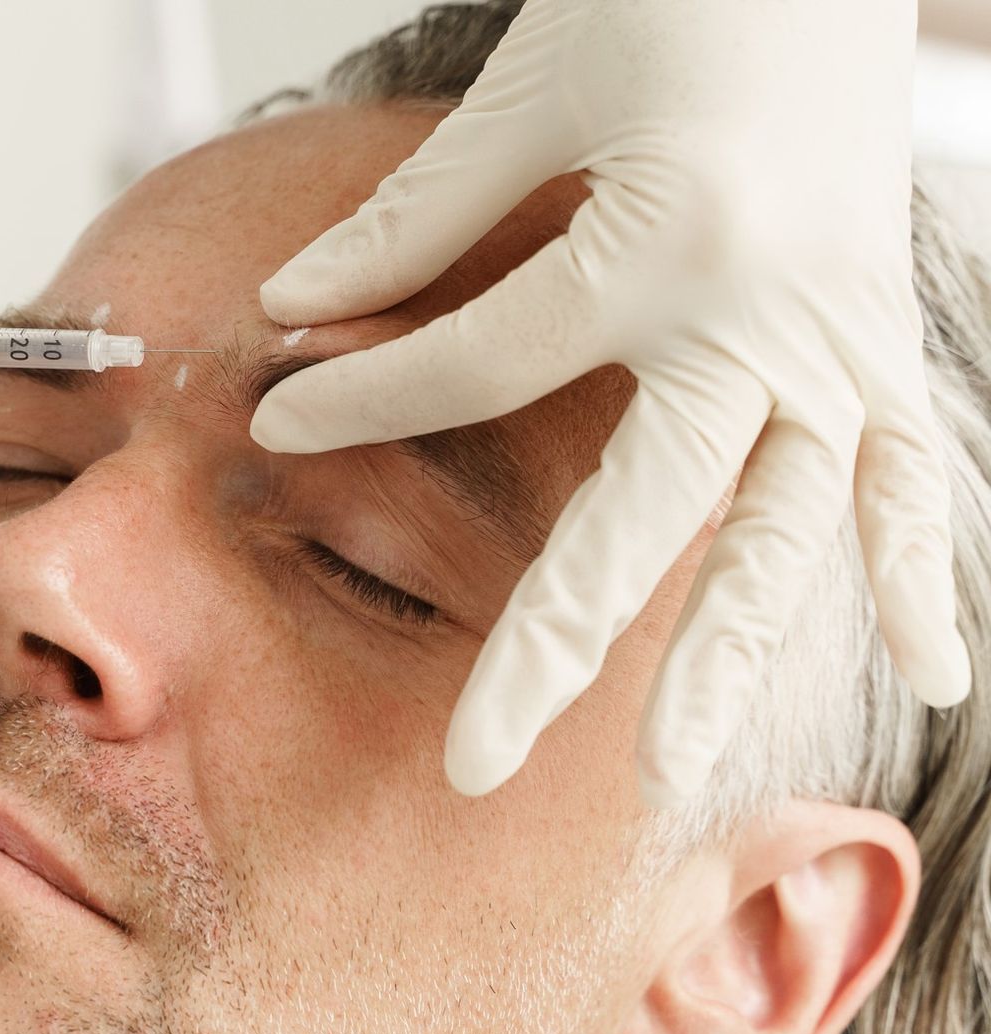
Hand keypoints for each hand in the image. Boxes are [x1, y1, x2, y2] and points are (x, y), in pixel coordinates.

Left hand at [250, 0, 969, 802]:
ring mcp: (839, 341)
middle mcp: (763, 317)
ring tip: (670, 779)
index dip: (364, 397)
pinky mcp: (885, 342)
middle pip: (641, 514)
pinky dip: (925, 573)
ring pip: (784, 533)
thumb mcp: (536, 89)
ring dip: (728, 660)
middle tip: (473, 768)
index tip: (274, 427)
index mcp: (665, 242)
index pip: (483, 362)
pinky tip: (938, 680)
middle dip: (549, 648)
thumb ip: (420, 215)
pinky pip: (913, 477)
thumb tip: (291, 307)